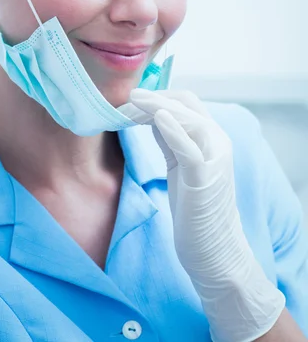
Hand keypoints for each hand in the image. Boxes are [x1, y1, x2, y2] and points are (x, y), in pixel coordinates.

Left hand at [126, 88, 284, 341]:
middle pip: (187, 103)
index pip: (186, 102)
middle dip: (155, 96)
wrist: (214, 249)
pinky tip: (158, 117)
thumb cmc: (195, 208)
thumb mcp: (180, 165)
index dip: (158, 96)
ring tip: (133, 101)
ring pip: (189, 119)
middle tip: (126, 98)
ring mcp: (214, 158)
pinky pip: (190, 148)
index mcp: (212, 137)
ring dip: (158, 106)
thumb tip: (154, 115)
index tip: (131, 100)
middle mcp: (218, 141)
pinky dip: (174, 130)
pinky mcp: (205, 178)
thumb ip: (171, 139)